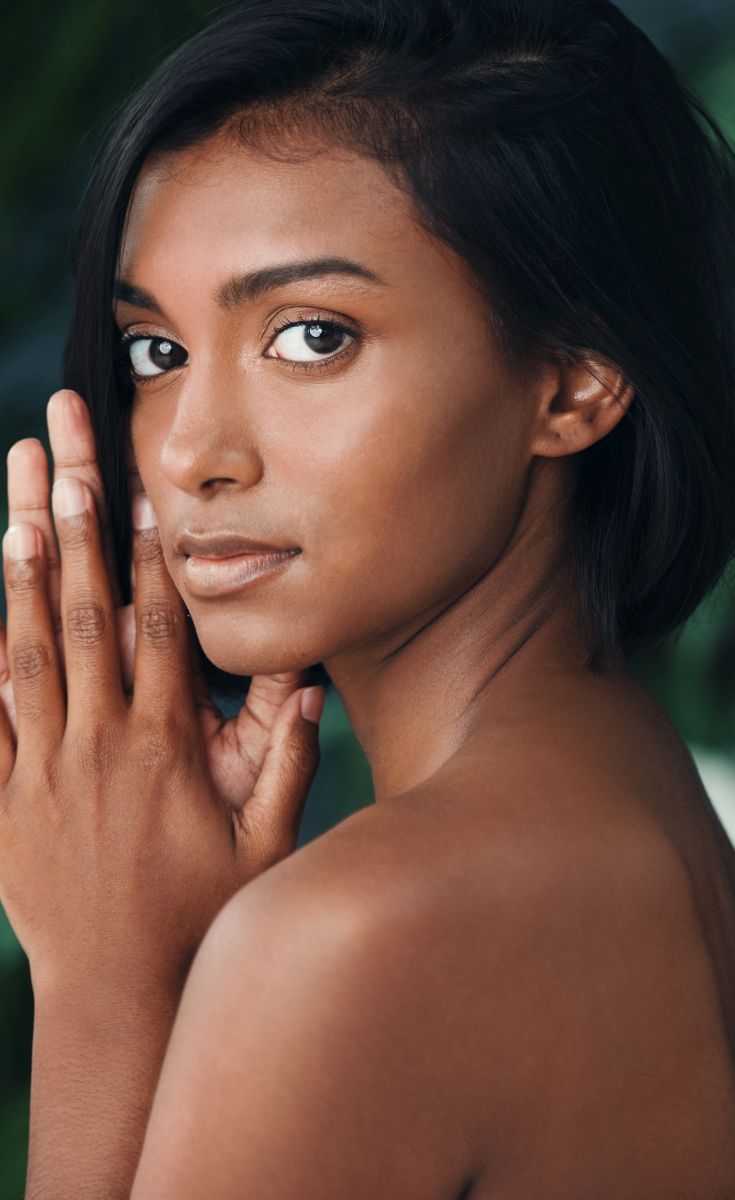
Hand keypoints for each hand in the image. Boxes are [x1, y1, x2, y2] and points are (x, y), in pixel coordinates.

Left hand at [0, 389, 324, 997]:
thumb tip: (311, 682)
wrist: (116, 991)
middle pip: (84, 615)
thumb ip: (290, 762)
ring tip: (13, 501)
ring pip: (27, 651)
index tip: (138, 489)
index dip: (147, 553)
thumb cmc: (199, 916)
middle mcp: (99, 744)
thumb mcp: (265, 848)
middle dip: (72, 525)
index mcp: (163, 748)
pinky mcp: (5, 800)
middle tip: (61, 451)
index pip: (157, 628)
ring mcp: (44, 770)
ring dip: (18, 571)